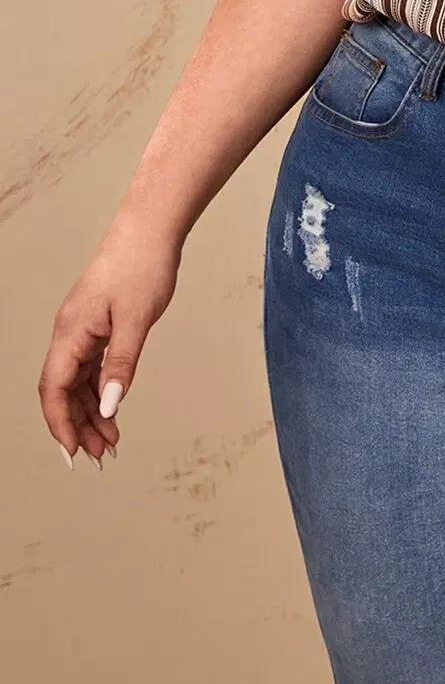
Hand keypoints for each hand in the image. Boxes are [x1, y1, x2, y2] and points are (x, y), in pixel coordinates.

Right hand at [38, 217, 181, 467]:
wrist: (151, 229)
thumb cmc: (143, 266)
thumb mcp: (136, 319)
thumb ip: (122, 364)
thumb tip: (111, 406)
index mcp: (71, 332)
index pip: (54, 389)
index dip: (61, 424)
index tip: (74, 452)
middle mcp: (70, 332)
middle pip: (63, 390)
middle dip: (78, 425)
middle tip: (102, 454)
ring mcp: (83, 328)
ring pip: (78, 381)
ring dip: (91, 411)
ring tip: (111, 440)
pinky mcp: (99, 324)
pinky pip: (92, 366)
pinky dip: (101, 390)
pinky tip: (113, 409)